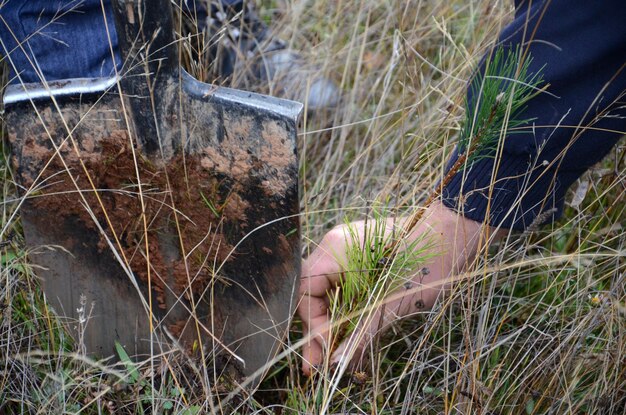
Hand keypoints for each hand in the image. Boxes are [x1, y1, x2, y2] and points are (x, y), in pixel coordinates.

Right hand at [297, 201, 501, 375]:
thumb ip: (359, 332)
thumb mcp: (391, 304)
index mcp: (334, 250)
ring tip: (333, 356)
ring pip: (329, 293)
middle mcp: (335, 247)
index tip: (325, 352)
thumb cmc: (426, 264)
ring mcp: (349, 250)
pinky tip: (349, 335)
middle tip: (317, 365)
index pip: (305, 292)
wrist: (457, 233)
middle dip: (318, 329)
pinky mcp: (364, 258)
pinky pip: (345, 287)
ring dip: (332, 323)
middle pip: (313, 293)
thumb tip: (335, 364)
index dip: (312, 324)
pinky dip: (346, 311)